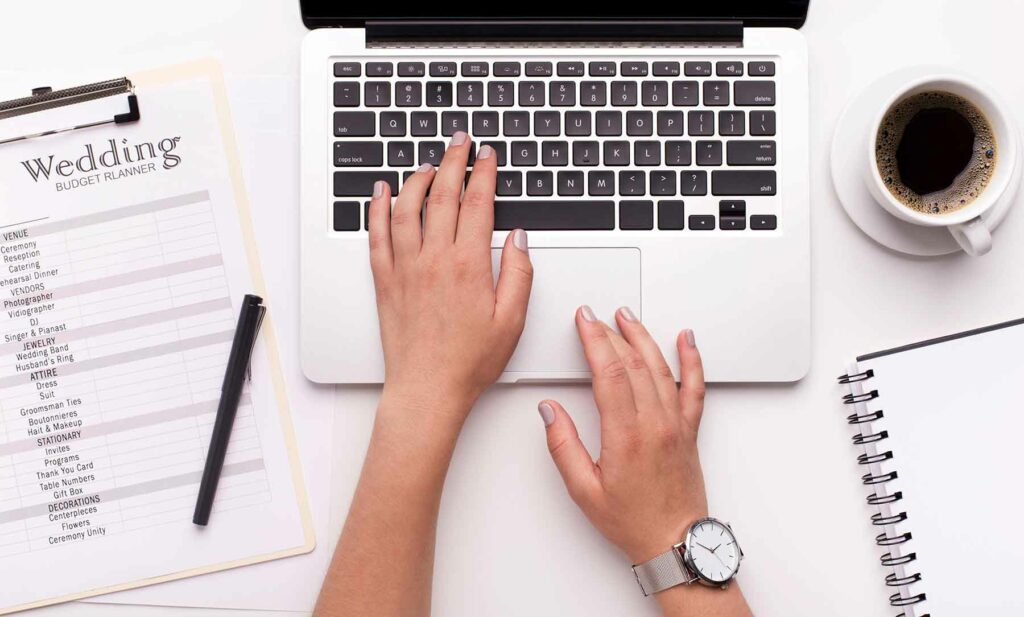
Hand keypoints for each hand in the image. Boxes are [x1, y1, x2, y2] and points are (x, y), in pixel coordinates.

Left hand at [368, 132, 532, 423]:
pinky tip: (382, 192)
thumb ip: (518, 274)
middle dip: (452, 162)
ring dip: (418, 179)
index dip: (483, 173)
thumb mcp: (511, 321)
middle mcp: (433, 260)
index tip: (487, 156)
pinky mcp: (385, 281)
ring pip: (407, 208)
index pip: (477, 204)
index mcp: (468, 266)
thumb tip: (517, 238)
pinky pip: (377, 235)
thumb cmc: (469, 362)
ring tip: (428, 163)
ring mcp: (405, 268)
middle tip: (459, 142)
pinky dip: (377, 209)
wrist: (427, 390)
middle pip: (441, 196)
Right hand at [539, 307, 707, 563]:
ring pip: (660, 367)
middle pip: (632, 363)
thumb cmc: (632, 521)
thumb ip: (563, 446)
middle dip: (611, 333)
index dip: (594, 341)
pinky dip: (691, 359)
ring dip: (642, 337)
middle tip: (595, 316)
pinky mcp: (689, 429)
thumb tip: (550, 411)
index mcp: (626, 436)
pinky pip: (694, 386)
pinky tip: (687, 340)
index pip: (609, 373)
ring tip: (627, 317)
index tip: (584, 321)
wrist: (675, 542)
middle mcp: (655, 424)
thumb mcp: (583, 490)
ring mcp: (676, 424)